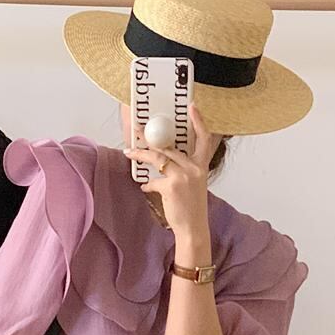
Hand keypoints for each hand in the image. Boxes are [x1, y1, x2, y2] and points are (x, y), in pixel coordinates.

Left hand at [130, 100, 218, 256]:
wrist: (193, 228)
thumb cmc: (191, 207)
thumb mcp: (193, 184)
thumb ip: (183, 169)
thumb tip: (162, 160)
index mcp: (201, 166)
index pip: (204, 138)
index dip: (199, 121)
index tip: (192, 106)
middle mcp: (195, 168)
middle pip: (169, 147)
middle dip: (149, 139)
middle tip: (136, 131)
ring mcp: (184, 176)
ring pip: (158, 158)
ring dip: (141, 154)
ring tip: (129, 152)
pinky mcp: (171, 186)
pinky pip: (153, 180)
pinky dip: (147, 184)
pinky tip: (144, 187)